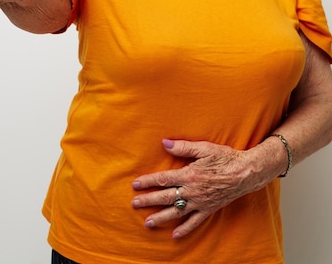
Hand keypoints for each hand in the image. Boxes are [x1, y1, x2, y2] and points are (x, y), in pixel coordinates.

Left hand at [131, 139, 250, 238]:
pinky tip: (174, 235)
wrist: (245, 173)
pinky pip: (194, 222)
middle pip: (165, 196)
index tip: (135, 184)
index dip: (148, 181)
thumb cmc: (225, 157)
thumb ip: (183, 147)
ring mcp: (200, 202)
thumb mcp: (204, 148)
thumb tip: (164, 143)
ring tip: (147, 222)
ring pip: (176, 212)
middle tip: (134, 204)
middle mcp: (192, 190)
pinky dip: (184, 229)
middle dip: (148, 200)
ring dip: (160, 217)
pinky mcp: (209, 209)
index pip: (163, 179)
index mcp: (189, 174)